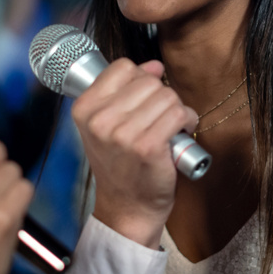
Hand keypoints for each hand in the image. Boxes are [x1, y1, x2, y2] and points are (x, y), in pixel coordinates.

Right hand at [73, 59, 198, 247]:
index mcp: (84, 109)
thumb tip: (153, 66)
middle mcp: (100, 120)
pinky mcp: (148, 147)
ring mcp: (123, 134)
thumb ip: (124, 91)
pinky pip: (179, 114)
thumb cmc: (120, 166)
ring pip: (167, 96)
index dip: (141, 78)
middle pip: (149, 81)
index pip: (122, 67)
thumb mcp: (107, 126)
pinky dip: (188, 120)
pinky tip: (182, 133)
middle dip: (162, 96)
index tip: (144, 99)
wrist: (127, 207)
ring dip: (177, 109)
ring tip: (171, 127)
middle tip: (160, 118)